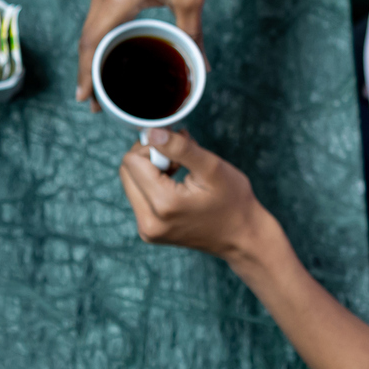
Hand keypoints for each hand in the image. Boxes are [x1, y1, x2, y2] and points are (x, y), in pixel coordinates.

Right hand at [76, 0, 210, 105]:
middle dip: (87, 72)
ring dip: (92, 55)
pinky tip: (110, 48)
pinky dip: (100, 37)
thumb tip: (201, 66)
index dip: (86, 76)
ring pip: (91, 28)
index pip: (92, 46)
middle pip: (86, 41)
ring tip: (99, 80)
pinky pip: (99, 15)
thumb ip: (192, 35)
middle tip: (95, 102)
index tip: (86, 101)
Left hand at [117, 128, 279, 262]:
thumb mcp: (211, 167)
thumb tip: (150, 132)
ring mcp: (147, 230)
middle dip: (149, 159)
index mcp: (163, 205)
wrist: (241, 237)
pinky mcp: (149, 232)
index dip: (152, 148)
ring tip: (179, 175)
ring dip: (150, 172)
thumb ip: (179, 148)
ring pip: (130, 183)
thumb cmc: (233, 202)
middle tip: (178, 163)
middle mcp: (149, 222)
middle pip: (127, 172)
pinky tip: (175, 187)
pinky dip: (152, 185)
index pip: (132, 161)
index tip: (176, 153)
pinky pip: (138, 197)